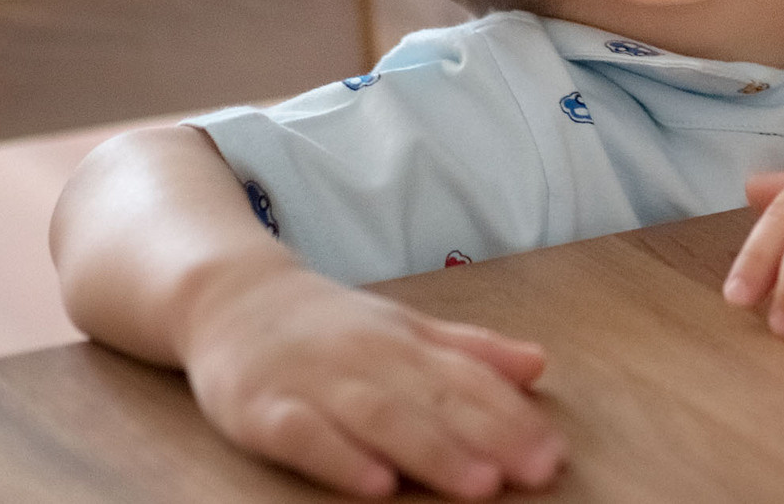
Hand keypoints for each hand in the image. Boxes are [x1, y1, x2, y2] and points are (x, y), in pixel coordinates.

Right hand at [180, 258, 562, 498]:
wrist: (230, 299)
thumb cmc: (330, 327)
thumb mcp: (404, 329)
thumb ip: (469, 351)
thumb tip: (539, 366)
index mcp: (406, 342)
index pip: (470, 380)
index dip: (514, 418)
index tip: (554, 454)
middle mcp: (367, 358)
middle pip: (437, 400)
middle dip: (491, 438)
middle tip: (536, 471)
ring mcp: (314, 383)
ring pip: (381, 418)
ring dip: (433, 451)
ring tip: (479, 485)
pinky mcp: (263, 410)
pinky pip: (304, 437)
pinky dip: (341, 459)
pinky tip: (376, 485)